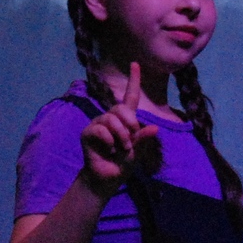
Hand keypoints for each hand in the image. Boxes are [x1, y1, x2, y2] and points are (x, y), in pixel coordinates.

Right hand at [79, 62, 157, 191]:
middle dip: (129, 124)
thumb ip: (143, 140)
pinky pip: (101, 129)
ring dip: (120, 136)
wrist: (107, 178)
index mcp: (125, 120)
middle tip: (130, 141)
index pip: (130, 97)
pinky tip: (108, 150)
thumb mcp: (137, 152)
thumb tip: (154, 129)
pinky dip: (109, 141)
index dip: (133, 80)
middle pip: (121, 108)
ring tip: (120, 149)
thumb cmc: (122, 164)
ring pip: (111, 119)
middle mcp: (110, 118)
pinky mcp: (88, 133)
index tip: (135, 64)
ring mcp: (98, 124)